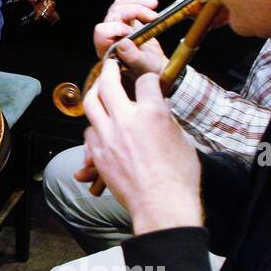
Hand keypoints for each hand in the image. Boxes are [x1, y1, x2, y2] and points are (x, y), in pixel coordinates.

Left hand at [80, 59, 201, 233]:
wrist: (162, 205)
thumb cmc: (179, 177)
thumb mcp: (181, 139)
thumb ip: (164, 119)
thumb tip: (157, 110)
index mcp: (152, 113)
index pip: (145, 80)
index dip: (148, 79)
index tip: (147, 81)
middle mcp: (126, 120)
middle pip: (108, 83)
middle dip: (109, 70)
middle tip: (110, 65)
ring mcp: (108, 136)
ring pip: (91, 104)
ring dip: (94, 93)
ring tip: (99, 89)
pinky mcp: (97, 153)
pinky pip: (89, 131)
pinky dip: (94, 124)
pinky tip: (100, 125)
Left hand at [92, 0, 168, 75]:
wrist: (155, 67)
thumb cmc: (147, 71)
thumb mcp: (144, 67)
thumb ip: (133, 57)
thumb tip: (123, 43)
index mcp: (107, 49)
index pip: (102, 32)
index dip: (115, 28)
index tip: (132, 31)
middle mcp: (109, 36)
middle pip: (113, 14)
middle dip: (134, 11)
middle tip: (153, 16)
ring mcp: (116, 25)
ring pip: (119, 5)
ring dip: (137, 1)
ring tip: (154, 5)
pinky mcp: (126, 19)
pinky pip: (127, 2)